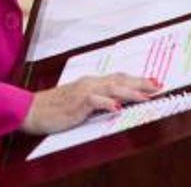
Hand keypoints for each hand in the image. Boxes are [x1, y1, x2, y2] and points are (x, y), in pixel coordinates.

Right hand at [19, 73, 161, 134]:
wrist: (32, 110)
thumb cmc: (54, 109)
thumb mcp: (78, 103)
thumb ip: (96, 101)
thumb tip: (116, 104)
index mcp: (90, 83)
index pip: (117, 78)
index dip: (136, 80)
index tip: (152, 83)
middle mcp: (89, 83)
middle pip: (119, 80)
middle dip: (140, 82)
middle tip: (159, 85)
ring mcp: (83, 92)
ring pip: (112, 88)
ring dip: (131, 91)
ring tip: (147, 96)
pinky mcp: (77, 103)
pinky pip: (95, 101)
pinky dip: (108, 103)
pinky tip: (118, 106)